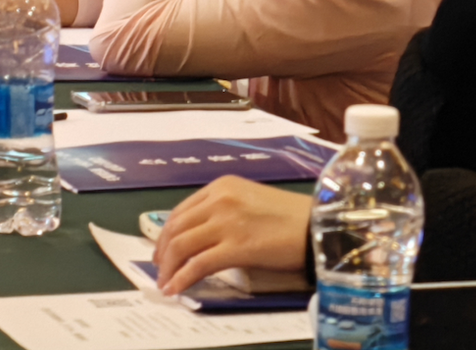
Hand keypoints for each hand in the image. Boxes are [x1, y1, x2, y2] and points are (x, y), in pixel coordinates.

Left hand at [153, 177, 312, 295]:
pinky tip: (176, 289)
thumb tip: (197, 237)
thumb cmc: (288, 217)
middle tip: (160, 270)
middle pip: (176, 228)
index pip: (181, 211)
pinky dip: (182, 279)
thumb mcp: (248, 203)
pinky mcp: (236, 246)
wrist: (315, 226)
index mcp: (222, 186)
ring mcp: (227, 222)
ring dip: (168, 268)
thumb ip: (222, 212)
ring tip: (166, 283)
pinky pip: (198, 265)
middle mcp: (220, 199)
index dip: (166, 234)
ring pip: (181, 246)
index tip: (162, 250)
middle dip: (162, 253)